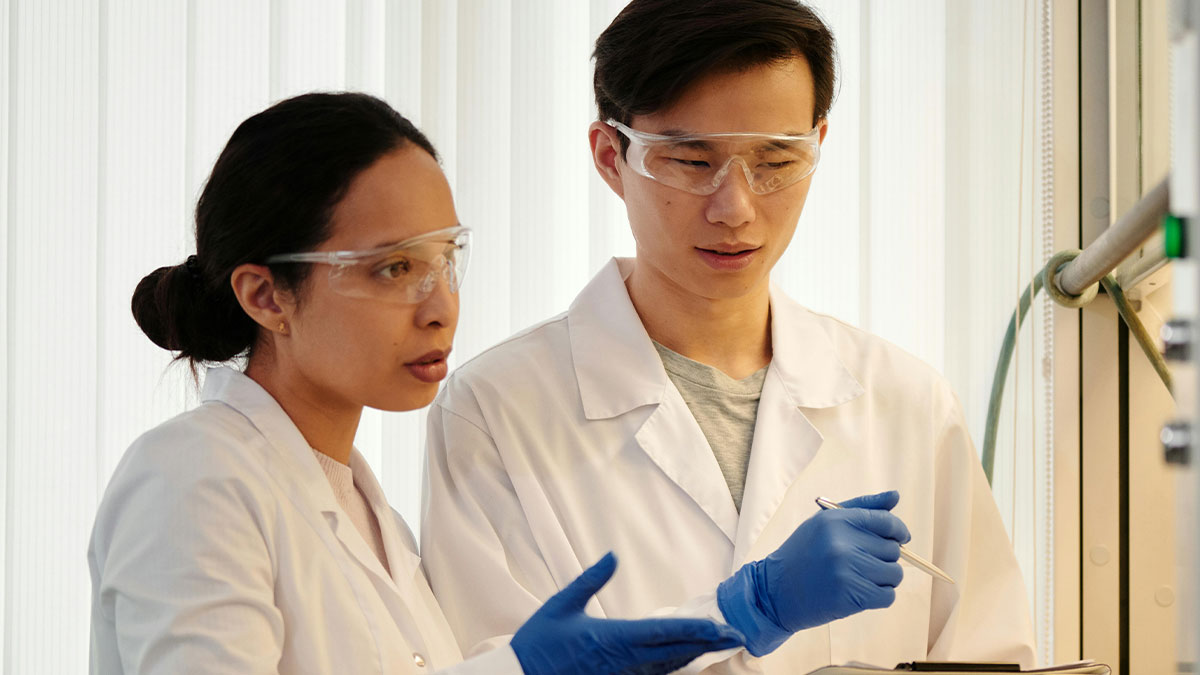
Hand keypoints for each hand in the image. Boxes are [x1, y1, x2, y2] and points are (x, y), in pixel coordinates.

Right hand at [511, 552, 744, 674]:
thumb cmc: (539, 641)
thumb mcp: (562, 604)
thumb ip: (590, 580)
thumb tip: (612, 556)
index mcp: (613, 637)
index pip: (664, 633)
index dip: (696, 630)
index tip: (720, 627)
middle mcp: (623, 660)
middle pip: (674, 653)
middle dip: (706, 645)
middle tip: (735, 637)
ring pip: (666, 667)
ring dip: (693, 656)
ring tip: (717, 646)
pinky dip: (670, 667)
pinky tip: (683, 660)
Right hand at [717, 490, 910, 655]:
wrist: (775, 591)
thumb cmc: (803, 553)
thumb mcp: (825, 522)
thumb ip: (862, 507)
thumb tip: (896, 495)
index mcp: (837, 520)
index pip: (887, 522)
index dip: (899, 531)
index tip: (900, 539)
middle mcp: (843, 542)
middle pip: (893, 550)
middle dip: (884, 558)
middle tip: (861, 564)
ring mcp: (847, 569)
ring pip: (894, 574)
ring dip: (883, 579)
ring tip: (859, 579)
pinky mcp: (851, 596)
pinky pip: (888, 596)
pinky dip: (879, 597)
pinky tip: (859, 594)